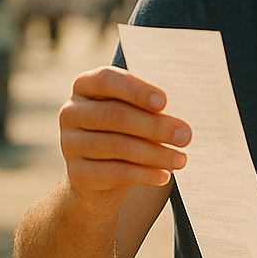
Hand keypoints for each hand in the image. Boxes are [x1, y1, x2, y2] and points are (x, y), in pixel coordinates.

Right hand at [59, 66, 191, 209]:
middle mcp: (72, 112)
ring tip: (181, 159)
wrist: (101, 177)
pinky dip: (144, 174)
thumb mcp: (135, 113)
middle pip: (115, 115)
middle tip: (186, 136)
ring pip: (116, 146)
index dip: (135, 90)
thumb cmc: (127, 132)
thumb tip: (184, 112)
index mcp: (85, 86)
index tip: (164, 102)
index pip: (106, 79)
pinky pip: (114, 173)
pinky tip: (164, 175)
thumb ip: (150, 106)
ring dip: (155, 153)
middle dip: (155, 126)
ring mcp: (70, 144)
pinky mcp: (77, 174)